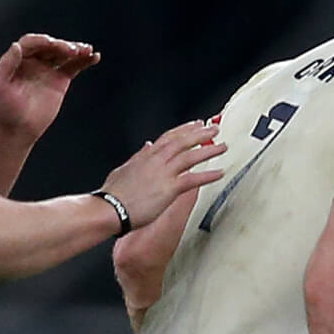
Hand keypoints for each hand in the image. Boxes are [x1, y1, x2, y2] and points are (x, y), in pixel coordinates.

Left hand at [0, 33, 99, 136]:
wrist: (16, 129)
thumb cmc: (4, 109)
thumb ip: (6, 64)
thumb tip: (16, 45)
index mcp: (18, 59)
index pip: (31, 43)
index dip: (41, 41)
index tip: (52, 44)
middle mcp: (34, 60)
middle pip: (50, 46)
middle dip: (61, 45)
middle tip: (72, 50)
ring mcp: (48, 69)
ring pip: (63, 54)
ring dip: (75, 49)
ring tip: (86, 50)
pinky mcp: (60, 80)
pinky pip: (73, 66)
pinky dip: (84, 61)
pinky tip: (94, 57)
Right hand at [101, 120, 226, 227]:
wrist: (110, 208)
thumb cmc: (113, 194)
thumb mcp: (125, 169)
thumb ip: (138, 157)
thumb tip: (147, 146)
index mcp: (146, 155)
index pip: (169, 137)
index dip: (184, 129)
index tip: (196, 124)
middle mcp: (156, 160)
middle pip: (182, 141)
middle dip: (200, 133)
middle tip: (214, 128)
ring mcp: (164, 173)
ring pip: (190, 156)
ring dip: (209, 149)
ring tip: (222, 146)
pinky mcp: (169, 189)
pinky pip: (193, 179)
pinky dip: (208, 175)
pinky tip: (220, 173)